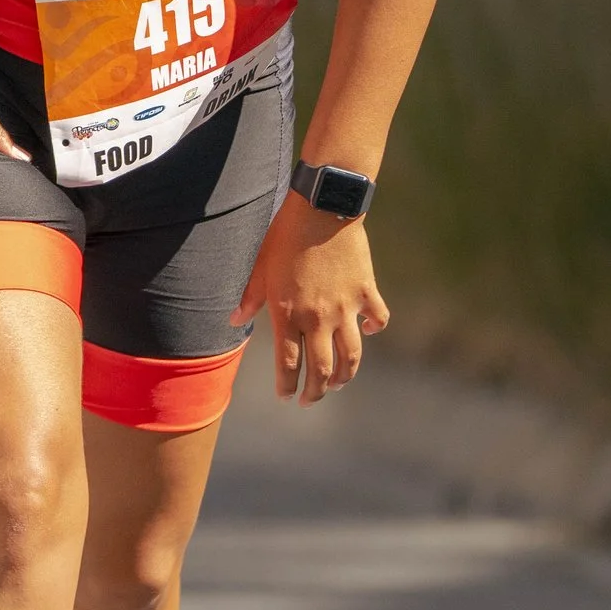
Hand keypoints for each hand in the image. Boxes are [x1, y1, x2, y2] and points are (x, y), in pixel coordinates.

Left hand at [233, 199, 388, 402]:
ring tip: (338, 382)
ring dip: (345, 375)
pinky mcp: (365, 292)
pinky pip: (377, 319)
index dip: (287, 386)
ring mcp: (345, 308)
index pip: (289, 364)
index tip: (286, 397)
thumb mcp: (260, 266)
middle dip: (316, 392)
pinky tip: (367, 331)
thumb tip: (233, 320)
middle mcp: (318, 318)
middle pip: (320, 370)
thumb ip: (249, 297)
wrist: (322, 209)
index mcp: (288, 314)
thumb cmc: (284, 235)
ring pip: (351, 355)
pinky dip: (374, 328)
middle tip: (311, 400)